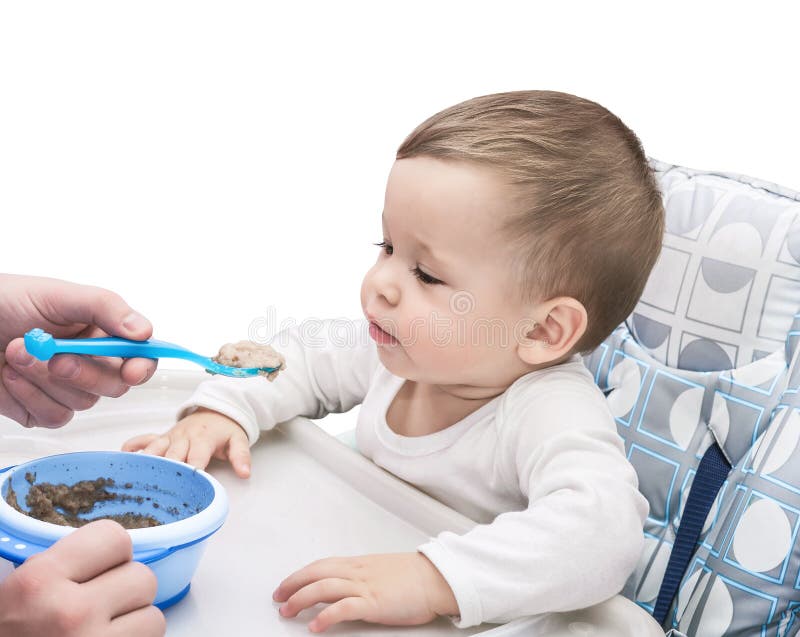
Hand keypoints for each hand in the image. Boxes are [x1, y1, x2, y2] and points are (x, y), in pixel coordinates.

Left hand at [0, 274, 156, 427]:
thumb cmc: (7, 301)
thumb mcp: (60, 295)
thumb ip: (106, 308)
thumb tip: (143, 332)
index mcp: (103, 334)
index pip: (140, 357)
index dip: (141, 366)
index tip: (131, 370)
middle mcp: (90, 362)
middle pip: (115, 385)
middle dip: (84, 372)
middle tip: (56, 356)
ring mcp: (67, 389)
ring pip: (82, 403)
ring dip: (45, 379)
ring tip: (16, 352)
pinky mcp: (42, 409)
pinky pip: (54, 416)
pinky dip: (30, 396)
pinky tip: (12, 374)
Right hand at [0, 519, 164, 636]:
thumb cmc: (9, 633)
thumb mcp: (18, 594)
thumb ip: (60, 567)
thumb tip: (110, 551)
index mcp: (38, 582)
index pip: (115, 537)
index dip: (112, 553)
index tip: (101, 567)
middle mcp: (69, 613)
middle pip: (143, 577)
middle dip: (125, 591)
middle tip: (99, 607)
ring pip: (154, 616)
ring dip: (134, 625)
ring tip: (101, 633)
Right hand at [122, 408, 251, 477]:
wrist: (216, 409)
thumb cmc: (226, 428)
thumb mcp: (239, 440)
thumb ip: (241, 456)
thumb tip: (245, 473)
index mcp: (203, 438)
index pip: (196, 458)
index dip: (192, 471)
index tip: (187, 486)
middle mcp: (183, 437)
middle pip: (171, 456)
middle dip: (166, 471)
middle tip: (159, 490)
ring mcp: (170, 437)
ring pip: (154, 449)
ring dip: (146, 462)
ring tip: (136, 477)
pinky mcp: (161, 436)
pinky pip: (142, 439)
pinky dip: (132, 447)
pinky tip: (122, 457)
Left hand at [272, 552, 458, 632]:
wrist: (437, 578)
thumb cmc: (414, 576)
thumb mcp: (382, 570)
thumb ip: (363, 576)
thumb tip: (347, 583)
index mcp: (359, 564)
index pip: (321, 565)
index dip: (300, 574)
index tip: (286, 583)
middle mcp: (358, 572)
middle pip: (316, 574)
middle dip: (292, 584)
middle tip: (278, 597)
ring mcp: (365, 587)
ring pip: (323, 588)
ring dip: (301, 599)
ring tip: (287, 611)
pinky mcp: (374, 603)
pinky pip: (344, 608)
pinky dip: (326, 616)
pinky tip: (315, 626)